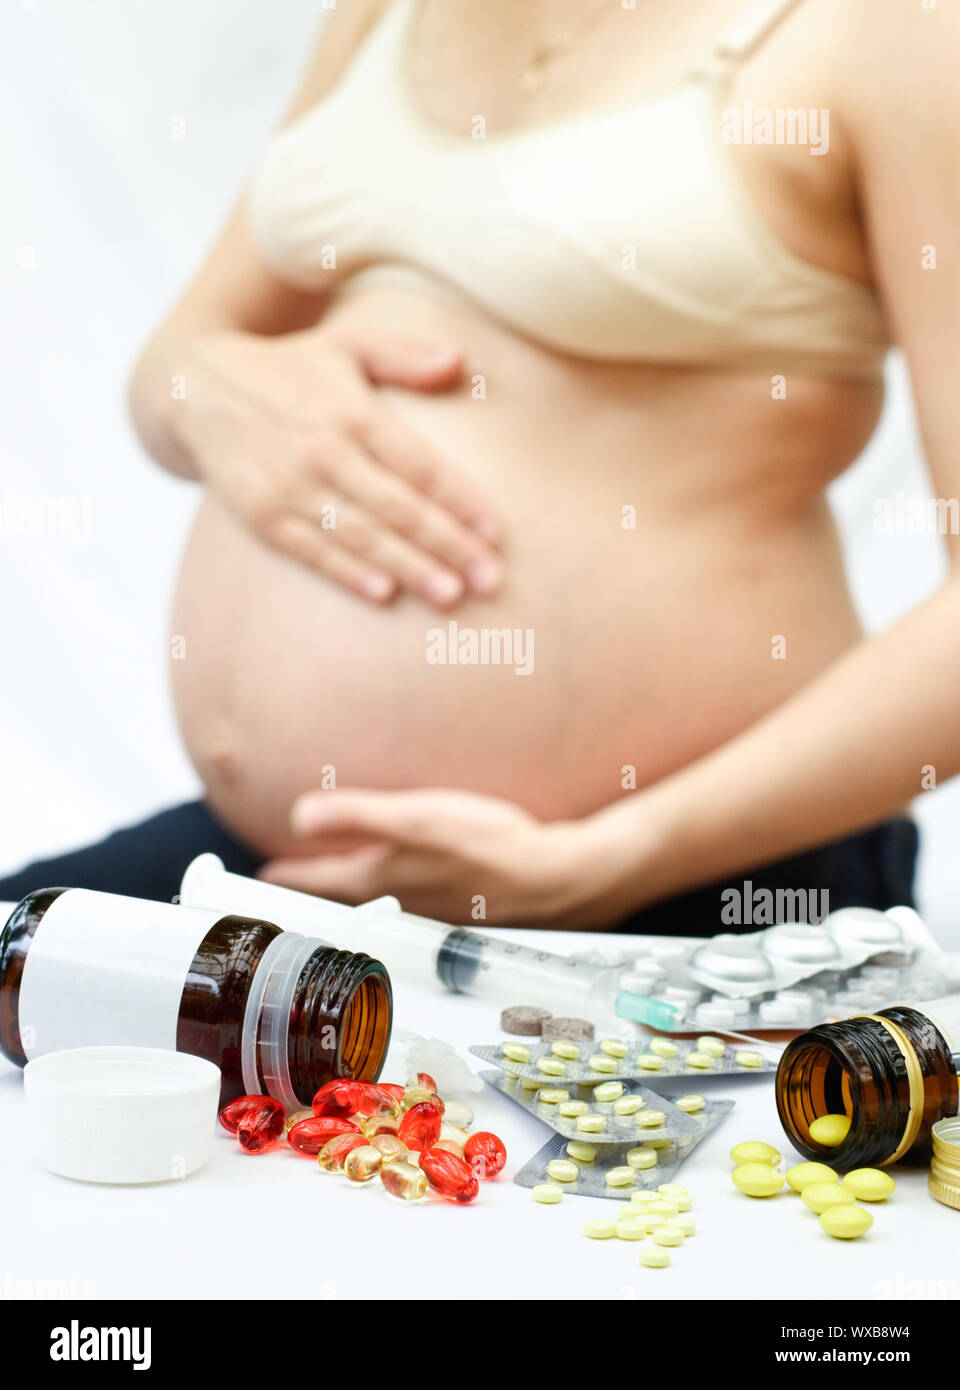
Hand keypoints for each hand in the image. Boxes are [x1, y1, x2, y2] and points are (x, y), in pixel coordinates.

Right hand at [170, 325, 502, 607]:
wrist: (195, 388)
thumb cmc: (290, 369)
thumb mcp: (345, 345)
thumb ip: (402, 353)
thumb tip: (458, 359)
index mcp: (353, 411)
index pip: (420, 464)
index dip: (461, 500)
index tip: (497, 532)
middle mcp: (323, 450)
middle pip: (399, 508)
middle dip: (449, 546)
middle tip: (491, 580)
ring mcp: (289, 487)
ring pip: (361, 536)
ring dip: (409, 568)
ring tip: (451, 595)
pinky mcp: (260, 515)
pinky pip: (312, 550)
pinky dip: (347, 573)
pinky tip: (383, 593)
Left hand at [257, 788, 629, 926]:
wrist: (558, 878)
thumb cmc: (491, 846)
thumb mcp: (420, 818)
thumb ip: (359, 817)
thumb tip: (299, 815)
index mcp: (380, 879)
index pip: (314, 882)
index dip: (285, 877)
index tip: (262, 877)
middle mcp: (398, 902)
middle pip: (339, 897)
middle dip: (311, 888)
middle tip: (288, 879)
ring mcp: (427, 910)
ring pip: (371, 902)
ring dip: (347, 892)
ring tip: (334, 879)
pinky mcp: (455, 905)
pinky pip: (404, 899)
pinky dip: (387, 891)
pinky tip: (403, 878)